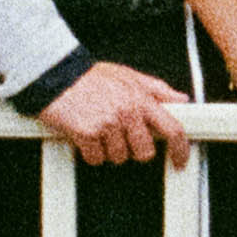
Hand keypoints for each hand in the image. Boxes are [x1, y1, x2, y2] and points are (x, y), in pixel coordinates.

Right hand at [41, 63, 190, 165]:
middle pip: (144, 152)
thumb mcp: (128, 76)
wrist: (56, 76)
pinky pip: (96, 158)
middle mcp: (127, 112)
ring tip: (99, 129)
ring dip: (108, 149)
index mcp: (141, 98)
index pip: (172, 129)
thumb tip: (180, 99)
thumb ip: (156, 89)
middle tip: (120, 135)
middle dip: (133, 149)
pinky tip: (85, 134)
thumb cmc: (90, 77)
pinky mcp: (88, 134)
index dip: (180, 149)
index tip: (179, 160)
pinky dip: (90, 152)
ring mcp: (108, 124)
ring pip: (118, 157)